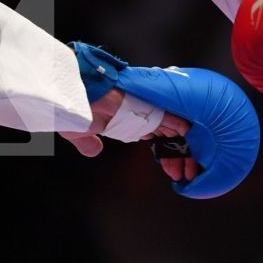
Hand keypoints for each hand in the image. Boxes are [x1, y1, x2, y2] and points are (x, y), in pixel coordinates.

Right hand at [57, 89, 196, 181]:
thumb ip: (88, 141)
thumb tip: (93, 151)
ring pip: (166, 127)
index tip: (168, 163)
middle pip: (161, 132)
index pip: (147, 133)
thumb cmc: (72, 109)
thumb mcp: (80, 131)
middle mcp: (133, 111)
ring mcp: (140, 107)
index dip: (159, 148)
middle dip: (173, 151)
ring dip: (177, 144)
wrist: (72, 95)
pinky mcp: (145, 104)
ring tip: (190, 157)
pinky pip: (167, 117)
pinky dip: (178, 125)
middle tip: (185, 167)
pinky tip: (188, 133)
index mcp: (121, 116)